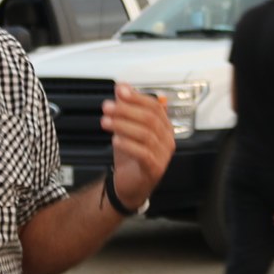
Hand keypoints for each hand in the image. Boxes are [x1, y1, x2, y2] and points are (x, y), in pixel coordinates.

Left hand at [102, 82, 175, 209]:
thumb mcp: (126, 128)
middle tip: (108, 107)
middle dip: (127, 110)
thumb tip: (122, 87)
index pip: (155, 107)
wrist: (129, 186)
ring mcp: (163, 155)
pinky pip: (143, 153)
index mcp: (164, 127)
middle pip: (150, 119)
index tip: (120, 91)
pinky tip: (116, 140)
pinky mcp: (155, 169)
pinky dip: (128, 145)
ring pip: (146, 135)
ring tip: (106, 122)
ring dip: (123, 126)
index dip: (137, 97)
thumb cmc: (131, 156)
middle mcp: (167, 139)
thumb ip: (126, 108)